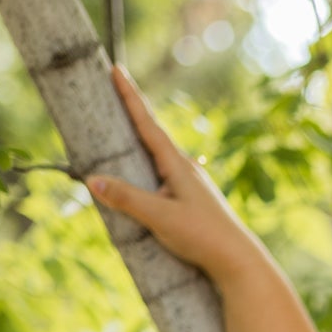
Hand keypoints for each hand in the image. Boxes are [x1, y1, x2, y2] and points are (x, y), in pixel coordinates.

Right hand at [86, 67, 269, 289]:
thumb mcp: (160, 217)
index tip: (117, 69)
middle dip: (133, 113)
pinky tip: (148, 174)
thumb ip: (127, 199)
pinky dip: (149, 168)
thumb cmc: (203, 237)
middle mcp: (186, 169)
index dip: (130, 97)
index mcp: (177, 165)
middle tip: (115, 88)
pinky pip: (164, 176)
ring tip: (123, 126)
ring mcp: (192, 185)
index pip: (147, 123)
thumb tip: (92, 180)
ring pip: (159, 156)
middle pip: (152, 134)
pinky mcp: (193, 202)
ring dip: (141, 141)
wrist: (239, 262)